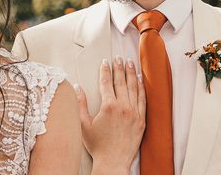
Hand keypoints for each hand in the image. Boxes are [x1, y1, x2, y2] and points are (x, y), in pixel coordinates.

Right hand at [75, 57, 145, 172]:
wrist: (113, 162)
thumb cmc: (97, 145)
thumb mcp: (84, 125)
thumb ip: (80, 104)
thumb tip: (78, 87)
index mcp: (108, 106)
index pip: (107, 83)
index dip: (105, 70)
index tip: (105, 62)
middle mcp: (123, 107)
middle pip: (121, 82)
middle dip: (119, 68)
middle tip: (118, 58)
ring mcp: (134, 113)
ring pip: (134, 88)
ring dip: (131, 74)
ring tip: (130, 63)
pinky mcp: (141, 120)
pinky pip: (143, 99)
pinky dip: (142, 88)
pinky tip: (140, 80)